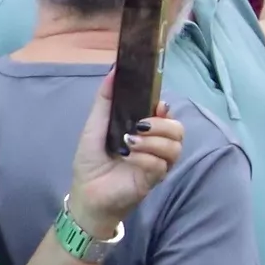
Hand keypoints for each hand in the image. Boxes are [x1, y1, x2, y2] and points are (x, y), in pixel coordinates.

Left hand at [64, 85, 185, 240]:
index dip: (164, 107)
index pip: (168, 113)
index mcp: (145, 130)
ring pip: (175, 145)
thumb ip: (105, 100)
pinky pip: (162, 163)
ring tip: (130, 143)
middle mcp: (156, 145)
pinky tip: (131, 157)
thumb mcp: (94, 126)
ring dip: (154, 140)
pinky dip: (147, 157)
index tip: (155, 105)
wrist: (85, 194)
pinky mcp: (155, 179)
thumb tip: (114, 70)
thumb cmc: (90, 162)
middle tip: (139, 126)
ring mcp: (158, 162)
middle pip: (178, 128)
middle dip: (162, 124)